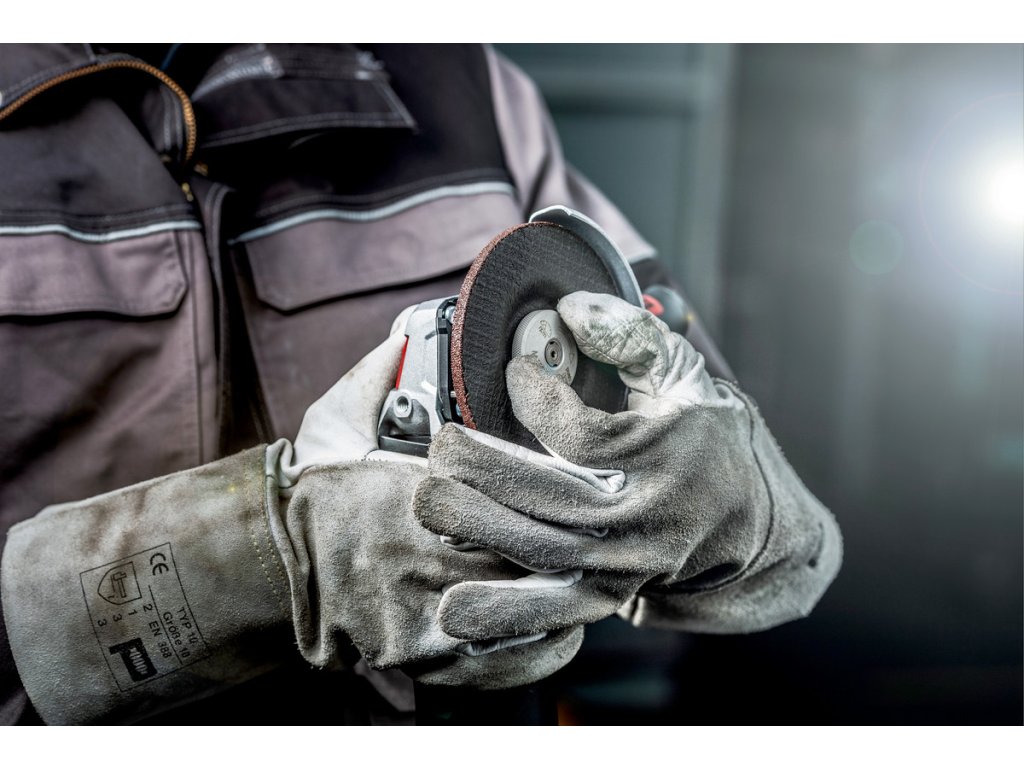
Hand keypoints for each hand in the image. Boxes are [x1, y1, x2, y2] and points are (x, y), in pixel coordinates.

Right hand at [1, 308, 583, 722]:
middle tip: (596, 530)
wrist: (269, 567)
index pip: (508, 497)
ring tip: (587, 575)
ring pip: (522, 610)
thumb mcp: (333, 424)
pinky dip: (539, 648)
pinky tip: (561, 625)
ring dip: (561, 595)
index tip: (577, 485)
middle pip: (525, 556)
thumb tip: (406, 333)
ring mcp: (422, 616)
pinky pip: (500, 663)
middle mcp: (422, 561)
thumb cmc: (312, 494)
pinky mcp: (419, 658)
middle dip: (563, 545)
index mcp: (412, 499)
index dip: (550, 494)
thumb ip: (374, 377)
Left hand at [415, 291, 840, 637]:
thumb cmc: (715, 443)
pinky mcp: (615, 596)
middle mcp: (652, 518)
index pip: (585, 434)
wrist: (759, 530)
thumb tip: (569, 309)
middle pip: (554, 498)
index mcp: (671, 456)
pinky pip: (556, 612)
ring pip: (545, 556)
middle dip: (486, 470)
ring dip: (480, 532)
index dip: (537, 400)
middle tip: (441, 447)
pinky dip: (506, 614)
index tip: (513, 373)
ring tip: (429, 507)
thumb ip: (630, 336)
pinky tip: (456, 613)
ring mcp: (633, 566)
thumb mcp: (685, 377)